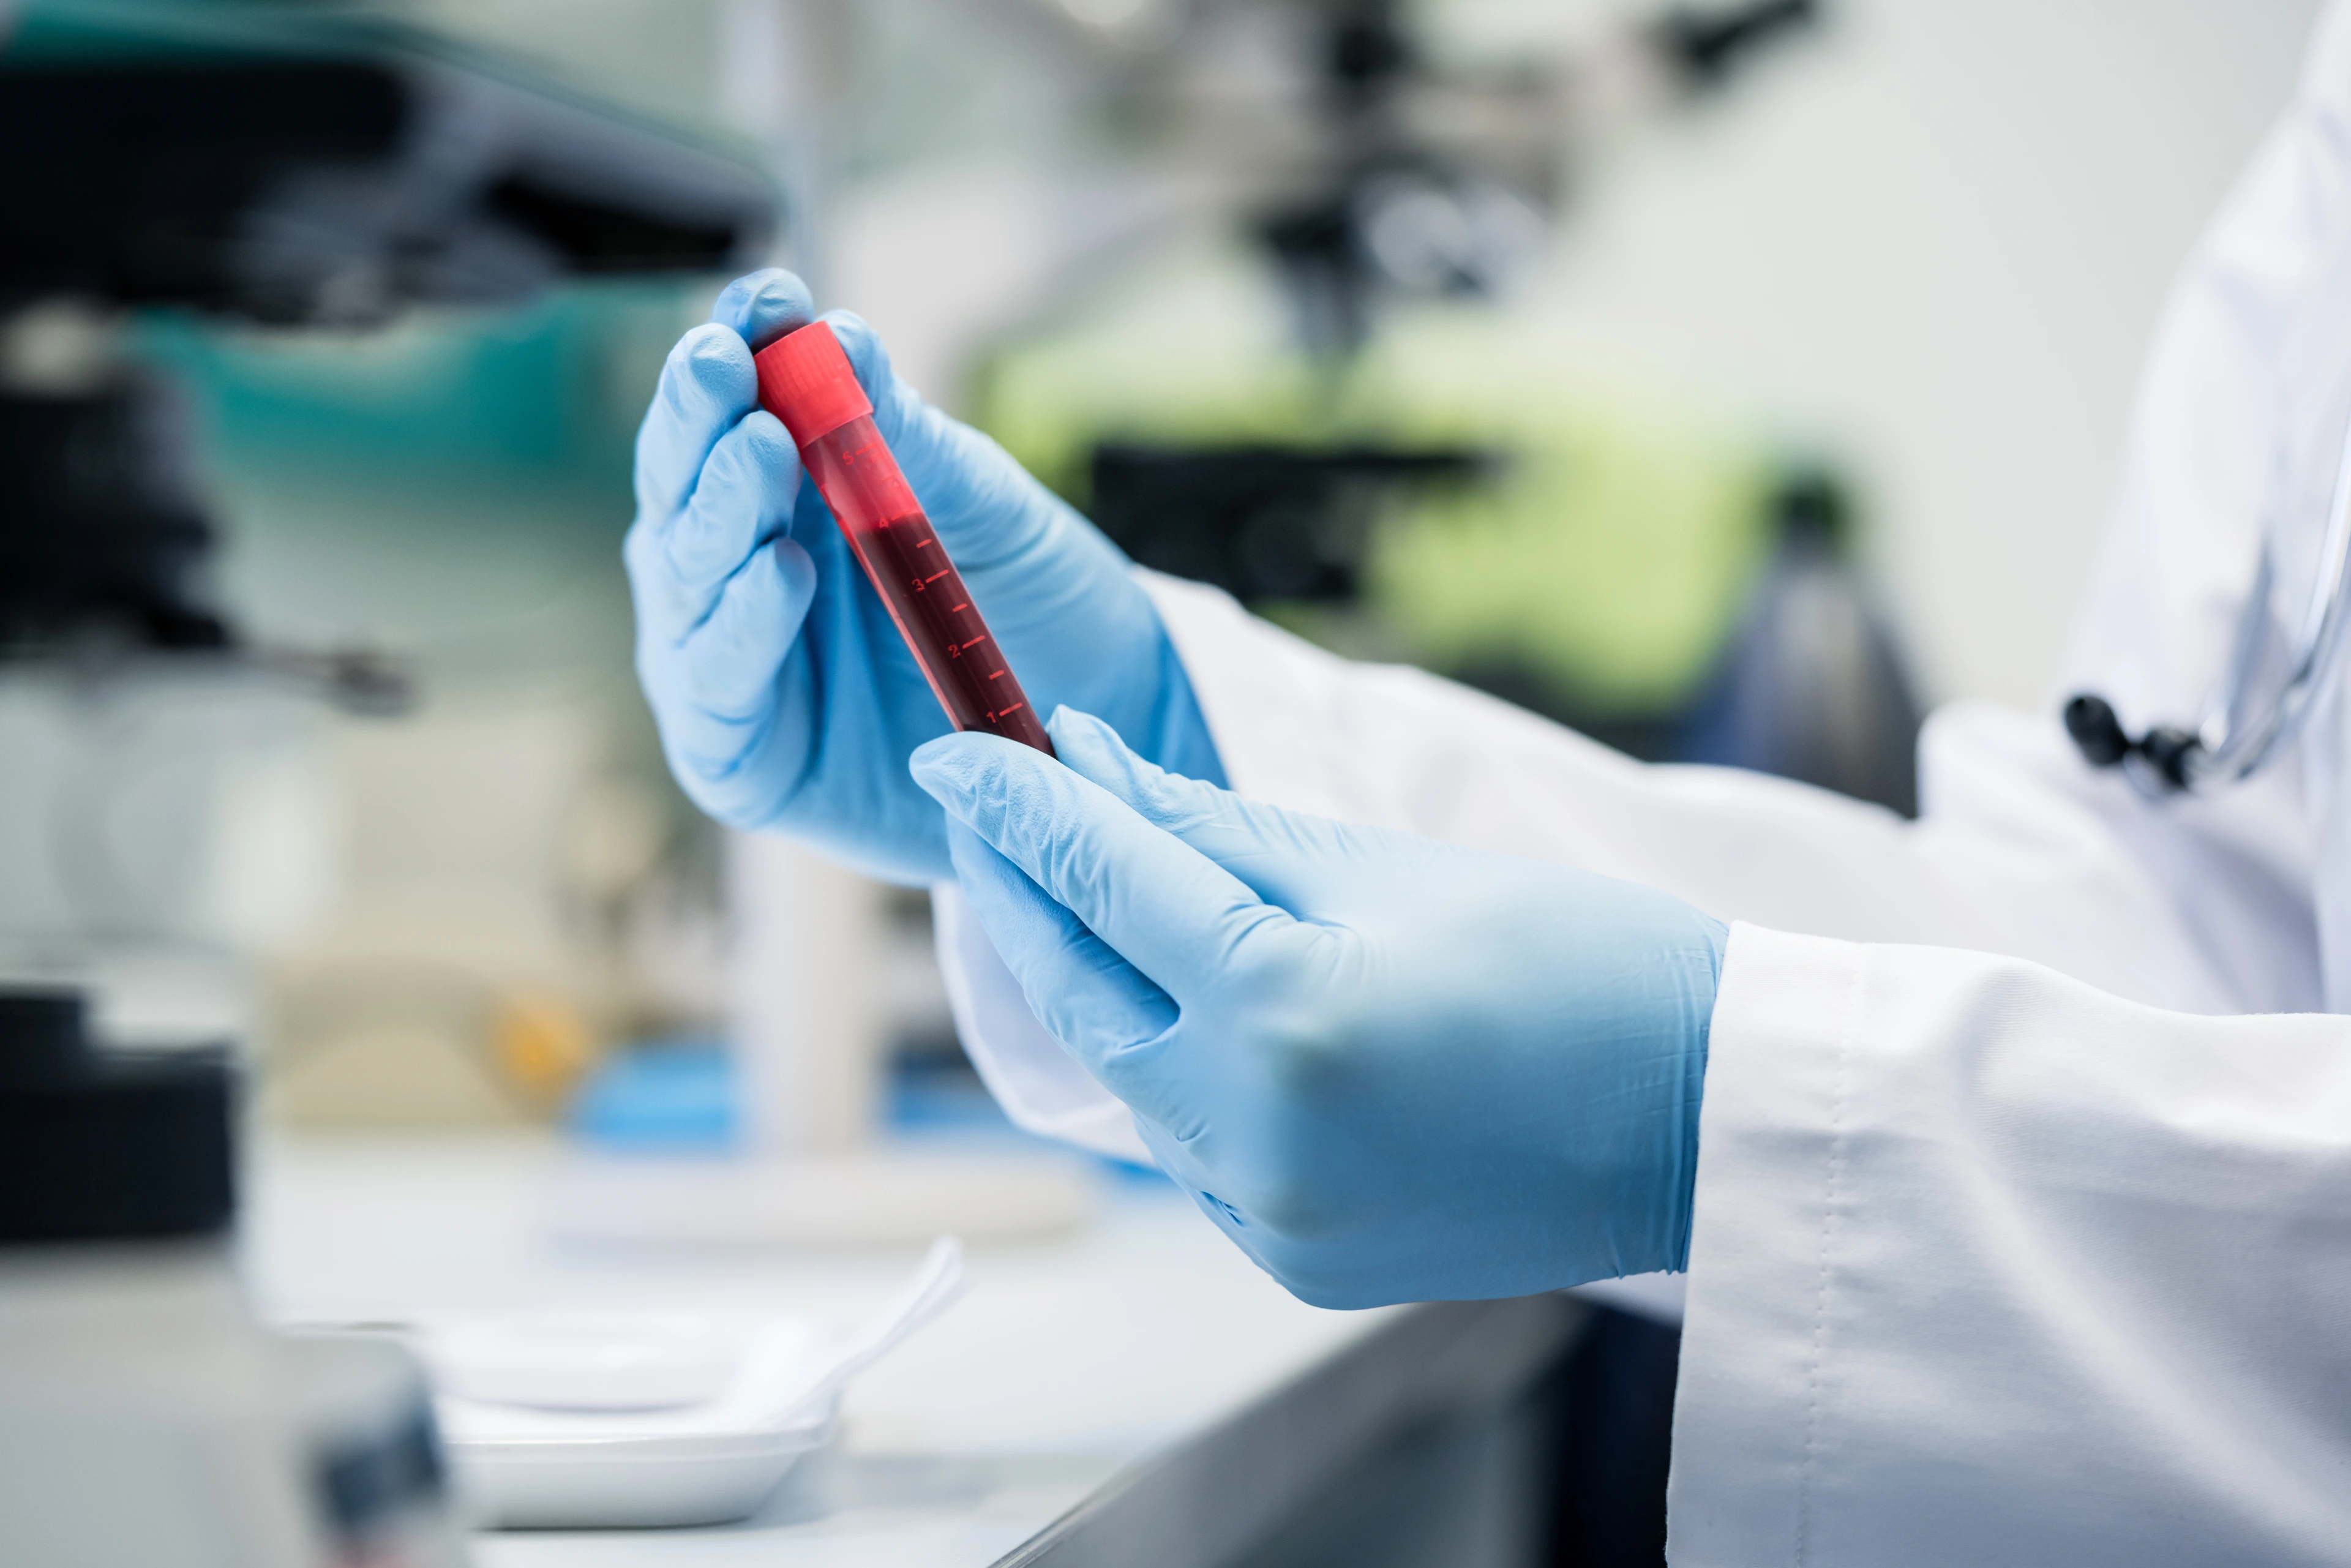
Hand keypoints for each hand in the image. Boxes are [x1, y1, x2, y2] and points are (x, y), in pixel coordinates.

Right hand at [625, 269, 1219, 884]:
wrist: (1096, 725)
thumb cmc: (1025, 604)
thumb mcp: (980, 506)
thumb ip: (905, 437)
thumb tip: (839, 337)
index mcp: (782, 488)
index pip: (732, 402)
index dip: (738, 344)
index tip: (762, 298)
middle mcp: (731, 564)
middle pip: (682, 480)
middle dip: (699, 416)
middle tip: (725, 361)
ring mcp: (723, 657)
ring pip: (684, 574)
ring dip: (721, 508)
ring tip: (764, 451)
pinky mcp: (737, 752)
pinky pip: (716, 683)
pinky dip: (743, 624)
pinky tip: (781, 570)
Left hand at [910, 709, 1726, 1307]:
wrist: (1703, 1116)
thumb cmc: (1576, 960)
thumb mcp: (1384, 868)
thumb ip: (1213, 828)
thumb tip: (1088, 767)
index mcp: (1284, 1011)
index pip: (1103, 884)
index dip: (1017, 807)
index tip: (955, 748)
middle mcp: (1254, 1132)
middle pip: (1080, 994)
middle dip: (1021, 894)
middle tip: (984, 809)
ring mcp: (1267, 1214)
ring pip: (1124, 1077)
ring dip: (1094, 983)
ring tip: (1076, 891)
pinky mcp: (1288, 1261)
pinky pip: (1186, 1147)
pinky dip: (1170, 1069)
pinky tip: (1181, 1006)